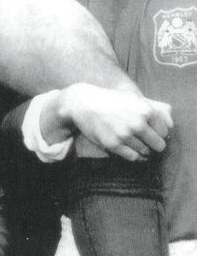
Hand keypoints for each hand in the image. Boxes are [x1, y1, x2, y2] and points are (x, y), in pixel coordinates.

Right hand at [55, 84, 172, 161]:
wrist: (84, 103)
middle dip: (153, 144)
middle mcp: (137, 123)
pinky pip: (133, 157)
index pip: (165, 132)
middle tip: (144, 139)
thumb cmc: (112, 101)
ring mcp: (125, 135)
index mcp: (145, 110)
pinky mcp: (113, 144)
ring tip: (133, 141)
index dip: (159, 132)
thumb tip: (172, 125)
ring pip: (146, 152)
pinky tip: (128, 147)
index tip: (151, 130)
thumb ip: (156, 109)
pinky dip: (134, 155)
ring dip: (142, 149)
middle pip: (159, 145)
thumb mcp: (134, 98)